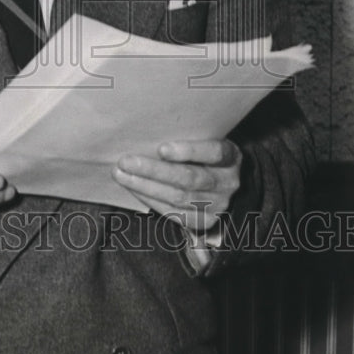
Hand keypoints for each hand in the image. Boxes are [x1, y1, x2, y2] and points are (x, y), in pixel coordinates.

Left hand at [112, 139, 241, 231]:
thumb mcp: (206, 139)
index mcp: (231, 157)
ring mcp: (217, 205)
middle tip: (126, 161)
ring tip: (122, 174)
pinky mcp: (203, 221)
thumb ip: (187, 135)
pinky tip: (133, 188)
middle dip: (154, 170)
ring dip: (144, 186)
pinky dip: (150, 199)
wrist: (224, 183)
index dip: (188, 151)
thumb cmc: (205, 154)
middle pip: (189, 178)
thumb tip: (147, 131)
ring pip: (178, 197)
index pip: (214, 153)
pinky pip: (173, 212)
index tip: (161, 148)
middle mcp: (227, 183)